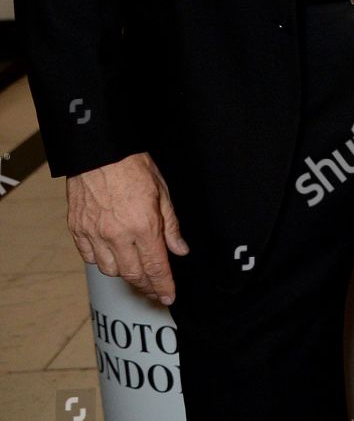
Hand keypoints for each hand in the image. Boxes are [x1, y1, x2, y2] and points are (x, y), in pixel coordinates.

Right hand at [66, 152, 187, 305]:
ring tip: (136, 270)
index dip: (163, 285)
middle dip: (147, 286)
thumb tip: (179, 249)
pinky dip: (103, 261)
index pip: (156, 267)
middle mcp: (117, 235)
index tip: (168, 297)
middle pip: (133, 274)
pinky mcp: (77, 230)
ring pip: (110, 270)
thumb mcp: (162, 192)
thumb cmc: (133, 167)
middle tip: (156, 290)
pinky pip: (90, 257)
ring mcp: (94, 234)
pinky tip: (113, 256)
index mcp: (143, 226)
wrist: (99, 153)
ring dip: (125, 274)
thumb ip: (171, 226)